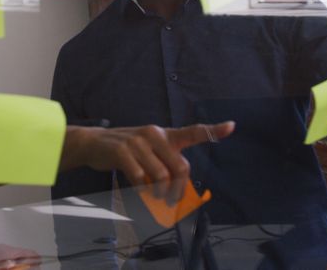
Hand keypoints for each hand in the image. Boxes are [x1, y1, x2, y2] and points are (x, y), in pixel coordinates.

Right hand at [64, 122, 234, 204]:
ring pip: (161, 176)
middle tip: (171, 200)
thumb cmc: (128, 152)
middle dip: (179, 190)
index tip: (232, 126)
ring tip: (153, 195)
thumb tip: (180, 193)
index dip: (214, 130)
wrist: (94, 143)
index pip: (193, 131)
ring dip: (159, 193)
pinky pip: (139, 177)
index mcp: (165, 135)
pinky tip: (138, 188)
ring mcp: (138, 141)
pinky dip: (141, 189)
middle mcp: (154, 134)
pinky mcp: (122, 151)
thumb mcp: (149, 152)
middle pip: (180, 167)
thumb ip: (165, 165)